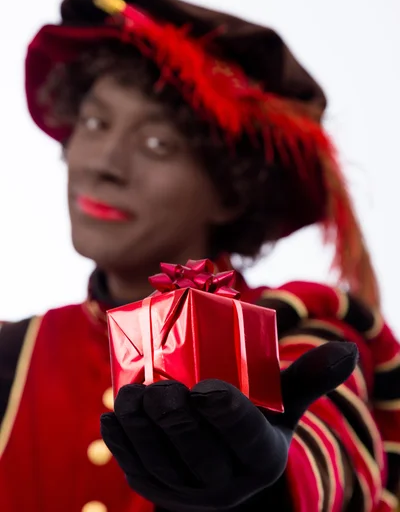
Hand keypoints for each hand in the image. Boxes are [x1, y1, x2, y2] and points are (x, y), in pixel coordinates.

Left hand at [101, 342, 357, 510]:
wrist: (228, 462)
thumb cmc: (257, 420)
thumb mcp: (284, 402)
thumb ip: (309, 376)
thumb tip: (347, 349)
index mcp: (262, 457)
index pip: (245, 436)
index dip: (226, 413)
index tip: (205, 386)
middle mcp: (228, 485)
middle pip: (198, 453)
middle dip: (175, 421)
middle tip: (157, 387)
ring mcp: (190, 493)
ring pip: (161, 464)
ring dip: (140, 430)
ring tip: (126, 396)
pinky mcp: (160, 492)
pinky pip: (138, 473)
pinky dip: (122, 445)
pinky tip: (112, 418)